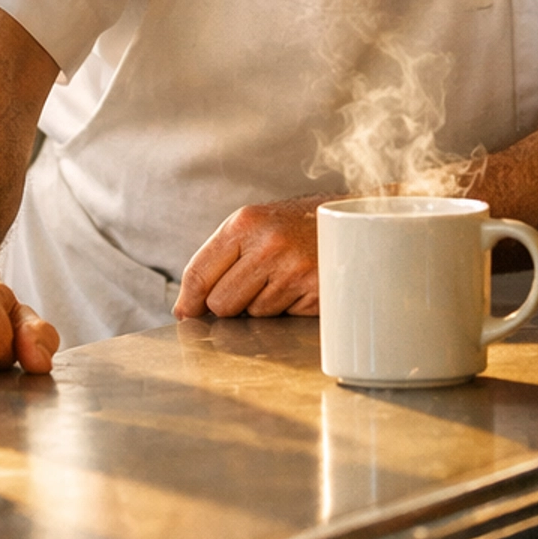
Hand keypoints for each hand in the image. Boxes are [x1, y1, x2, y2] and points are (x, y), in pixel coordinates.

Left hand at [175, 196, 330, 319]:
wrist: (352, 220)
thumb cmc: (295, 226)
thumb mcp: (254, 226)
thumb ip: (218, 260)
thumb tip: (186, 309)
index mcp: (245, 223)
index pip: (199, 273)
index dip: (189, 301)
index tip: (186, 314)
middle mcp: (269, 245)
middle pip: (221, 303)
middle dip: (230, 304)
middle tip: (251, 287)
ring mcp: (295, 269)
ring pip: (254, 314)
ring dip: (264, 305)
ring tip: (283, 279)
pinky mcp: (317, 291)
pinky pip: (284, 318)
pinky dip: (289, 308)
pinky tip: (301, 286)